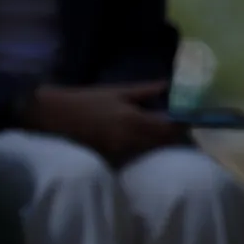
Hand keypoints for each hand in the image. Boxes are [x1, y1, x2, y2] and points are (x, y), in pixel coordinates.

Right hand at [25, 81, 183, 162]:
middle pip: (163, 142)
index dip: (182, 125)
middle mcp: (131, 138)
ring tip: (164, 133)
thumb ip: (145, 91)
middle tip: (180, 128)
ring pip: (151, 150)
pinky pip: (136, 155)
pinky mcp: (113, 159)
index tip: (188, 120)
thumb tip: (168, 85)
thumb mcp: (117, 92)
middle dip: (173, 136)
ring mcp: (122, 151)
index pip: (169, 127)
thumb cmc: (86, 100)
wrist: (55, 117)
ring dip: (160, 143)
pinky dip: (144, 149)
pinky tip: (145, 142)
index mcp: (134, 119)